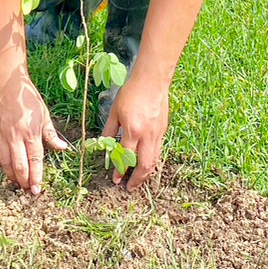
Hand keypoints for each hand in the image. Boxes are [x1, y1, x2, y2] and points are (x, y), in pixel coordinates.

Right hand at [0, 72, 67, 193]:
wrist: (8, 84)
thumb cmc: (29, 98)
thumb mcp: (44, 115)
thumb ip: (52, 134)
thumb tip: (64, 148)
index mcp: (31, 132)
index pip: (35, 161)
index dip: (36, 177)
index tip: (37, 190)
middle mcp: (15, 136)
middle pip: (19, 166)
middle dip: (24, 181)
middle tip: (27, 190)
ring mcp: (2, 135)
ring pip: (5, 163)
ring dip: (11, 176)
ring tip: (17, 183)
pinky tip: (5, 168)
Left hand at [101, 70, 168, 189]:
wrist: (151, 80)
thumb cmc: (131, 93)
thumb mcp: (115, 111)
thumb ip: (110, 130)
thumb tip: (104, 145)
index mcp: (132, 131)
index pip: (125, 158)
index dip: (119, 171)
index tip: (115, 179)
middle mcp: (147, 135)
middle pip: (144, 165)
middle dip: (137, 180)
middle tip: (130, 188)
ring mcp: (157, 133)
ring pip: (154, 160)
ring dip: (146, 173)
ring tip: (138, 180)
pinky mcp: (163, 130)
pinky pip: (158, 150)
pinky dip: (152, 160)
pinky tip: (146, 163)